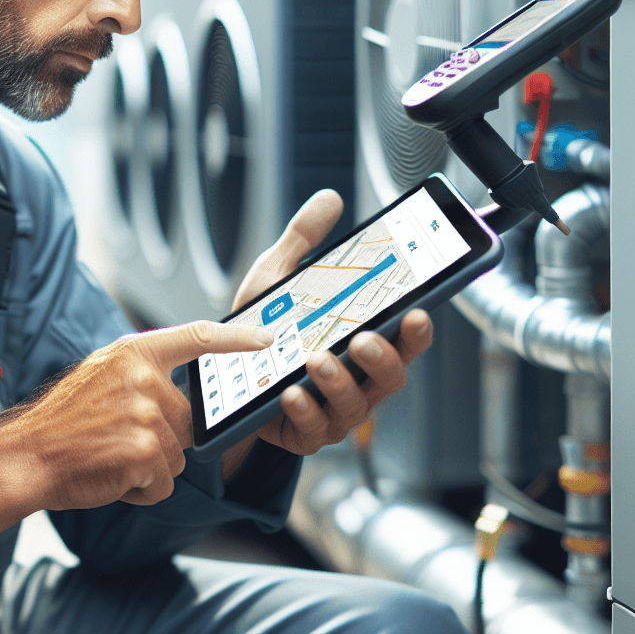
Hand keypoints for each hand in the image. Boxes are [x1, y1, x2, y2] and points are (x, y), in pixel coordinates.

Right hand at [0, 320, 273, 541]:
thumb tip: (177, 394)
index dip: (236, 338)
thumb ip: (140, 375)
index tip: (266, 339)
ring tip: (108, 457)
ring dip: (149, 467)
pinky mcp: (145, 452)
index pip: (196, 338)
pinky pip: (162, 484)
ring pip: (177, 456)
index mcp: (133, 353)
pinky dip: (141, 489)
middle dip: (160, 440)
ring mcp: (146, 415)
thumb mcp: (99, 377)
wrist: (26, 456)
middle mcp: (144, 378)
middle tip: (115, 441)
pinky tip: (111, 476)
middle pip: (186, 421)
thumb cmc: (61, 425)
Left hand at [222, 190, 433, 469]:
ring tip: (316, 360)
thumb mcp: (278, 278)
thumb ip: (304, 240)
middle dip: (383, 358)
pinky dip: (305, 411)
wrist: (217, 376)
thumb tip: (329, 199)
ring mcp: (335, 411)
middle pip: (392, 377)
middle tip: (362, 338)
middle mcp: (359, 379)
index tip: (417, 312)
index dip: (417, 331)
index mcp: (362, 342)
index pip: (404, 340)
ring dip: (340, 382)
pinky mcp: (306, 435)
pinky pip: (315, 429)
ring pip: (356, 405)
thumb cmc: (262, 329)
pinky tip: (291, 394)